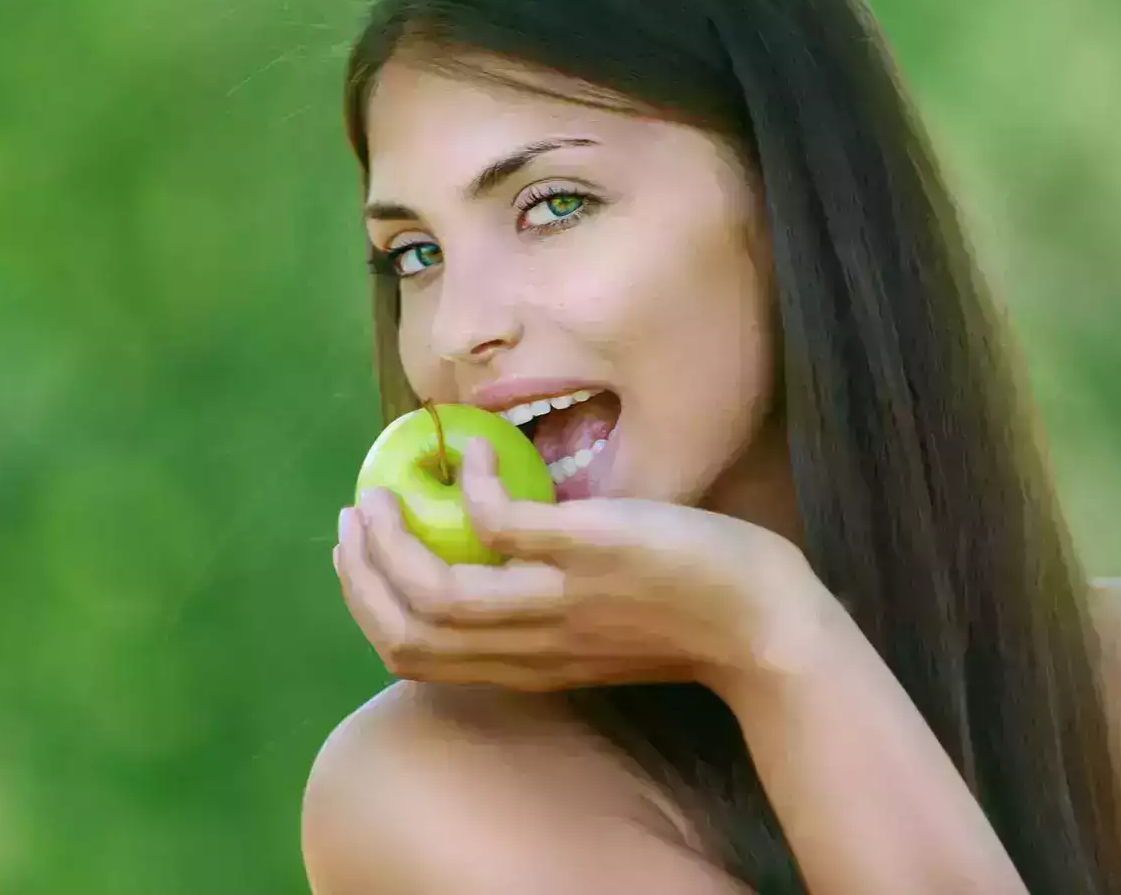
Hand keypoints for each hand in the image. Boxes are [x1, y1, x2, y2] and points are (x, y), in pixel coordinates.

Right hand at [334, 436, 834, 696]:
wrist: (764, 628)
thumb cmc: (683, 623)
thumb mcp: (590, 635)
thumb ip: (538, 611)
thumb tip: (492, 554)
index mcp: (521, 666)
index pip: (412, 654)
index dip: (368, 602)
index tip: (358, 553)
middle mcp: (527, 644)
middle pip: (408, 626)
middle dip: (363, 571)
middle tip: (356, 516)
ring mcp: (556, 600)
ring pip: (437, 589)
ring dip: (394, 536)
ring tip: (385, 488)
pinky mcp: (590, 553)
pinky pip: (502, 524)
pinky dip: (472, 485)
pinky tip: (472, 453)